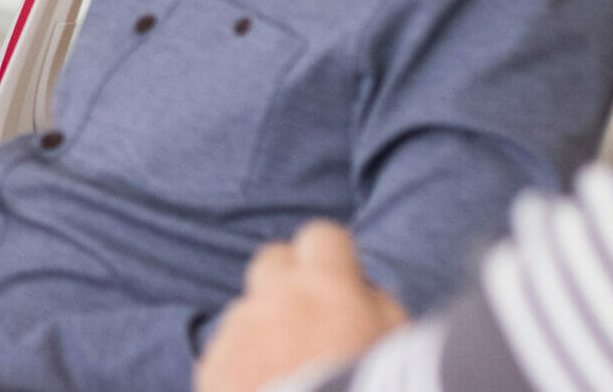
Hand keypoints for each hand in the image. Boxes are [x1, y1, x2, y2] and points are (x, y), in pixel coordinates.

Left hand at [196, 222, 408, 391]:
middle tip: (313, 322)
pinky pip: (225, 353)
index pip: (321, 237)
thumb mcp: (401, 348)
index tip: (342, 284)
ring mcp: (238, 333)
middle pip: (272, 261)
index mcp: (327, 289)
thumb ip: (382, 309)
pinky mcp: (212, 370)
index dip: (333, 259)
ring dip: (266, 332)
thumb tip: (363, 290)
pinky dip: (243, 368)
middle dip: (290, 283)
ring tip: (292, 376)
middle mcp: (274, 300)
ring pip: (247, 312)